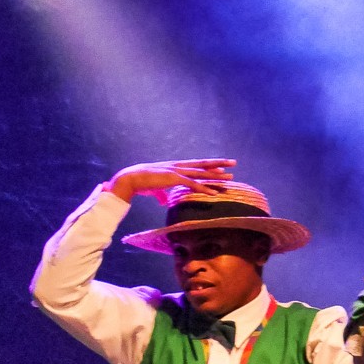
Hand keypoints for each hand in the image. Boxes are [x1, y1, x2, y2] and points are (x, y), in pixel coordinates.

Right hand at [107, 158, 235, 201]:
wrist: (129, 179)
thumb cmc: (141, 183)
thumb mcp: (154, 189)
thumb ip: (161, 194)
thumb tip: (163, 201)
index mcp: (175, 167)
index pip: (196, 165)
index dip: (209, 165)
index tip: (222, 165)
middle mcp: (178, 166)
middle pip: (203, 164)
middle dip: (219, 163)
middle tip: (234, 162)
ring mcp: (176, 171)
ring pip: (201, 173)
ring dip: (216, 176)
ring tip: (230, 177)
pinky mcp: (173, 178)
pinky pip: (192, 184)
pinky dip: (204, 188)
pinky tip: (214, 193)